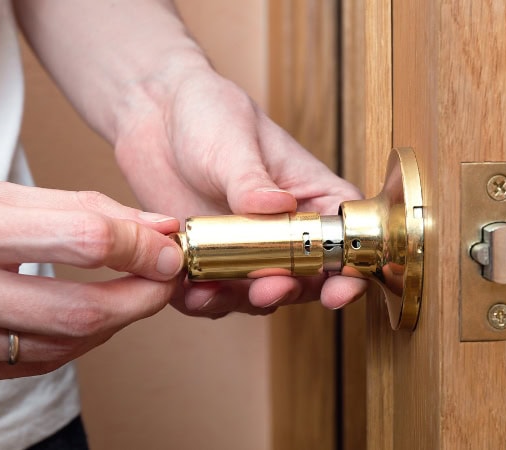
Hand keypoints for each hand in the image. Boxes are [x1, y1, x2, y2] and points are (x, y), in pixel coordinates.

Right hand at [0, 182, 182, 386]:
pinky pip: (34, 366)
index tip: (169, 246)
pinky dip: (79, 343)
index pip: (84, 240)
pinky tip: (95, 320)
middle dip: (144, 297)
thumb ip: (77, 210)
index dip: (142, 245)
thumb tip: (156, 228)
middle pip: (84, 310)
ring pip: (65, 346)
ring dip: (117, 323)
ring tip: (136, 294)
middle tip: (167, 278)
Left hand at [113, 61, 367, 317]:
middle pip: (308, 277)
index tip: (338, 288)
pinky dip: (205, 301)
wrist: (155, 115)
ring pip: (261, 293)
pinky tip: (190, 291)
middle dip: (291, 290)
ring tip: (219, 291)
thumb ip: (252, 180)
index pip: (344, 236)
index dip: (350, 269)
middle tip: (269, 288)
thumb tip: (278, 205)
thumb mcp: (234, 141)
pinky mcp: (211, 261)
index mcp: (311, 194)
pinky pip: (215, 294)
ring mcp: (249, 250)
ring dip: (245, 301)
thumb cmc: (209, 113)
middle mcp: (287, 229)